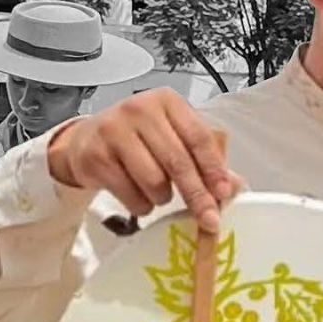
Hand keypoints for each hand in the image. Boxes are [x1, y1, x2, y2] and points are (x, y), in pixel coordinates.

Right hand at [47, 88, 242, 232]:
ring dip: (163, 198)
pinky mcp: (96, 156)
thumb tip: (235, 187)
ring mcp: (114, 131)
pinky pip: (130, 194)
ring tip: (159, 192)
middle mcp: (140, 110)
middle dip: (197, 195)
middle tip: (210, 219)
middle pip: (178, 162)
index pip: (198, 137)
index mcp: (168, 101)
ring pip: (154, 181)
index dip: (214, 169)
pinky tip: (139, 196)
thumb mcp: (173, 137)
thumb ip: (204, 158)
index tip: (224, 193)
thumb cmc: (139, 139)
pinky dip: (141, 204)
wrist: (87, 141)